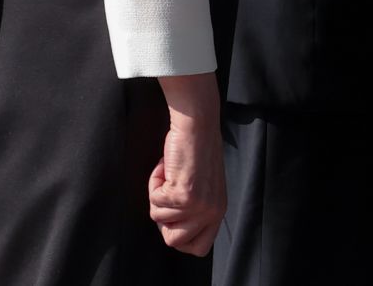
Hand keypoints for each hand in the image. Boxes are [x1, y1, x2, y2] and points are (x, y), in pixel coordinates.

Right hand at [150, 73, 224, 255]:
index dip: (179, 236)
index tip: (173, 216)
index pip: (199, 248)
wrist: (197, 124)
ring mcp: (198, 206)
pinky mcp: (183, 195)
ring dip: (157, 194)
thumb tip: (170, 227)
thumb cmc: (194, 150)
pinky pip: (154, 201)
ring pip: (159, 219)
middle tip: (167, 193)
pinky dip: (153, 182)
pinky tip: (166, 166)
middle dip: (163, 218)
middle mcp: (212, 212)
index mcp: (218, 211)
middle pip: (173, 241)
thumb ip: (193, 209)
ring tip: (169, 173)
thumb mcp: (202, 187)